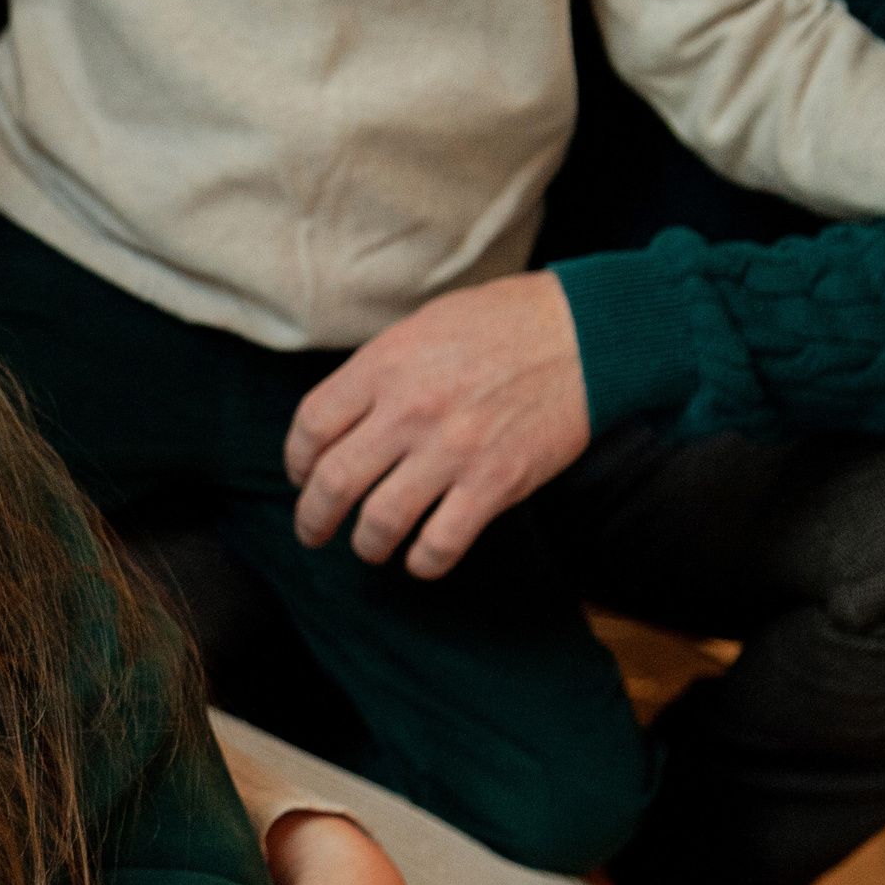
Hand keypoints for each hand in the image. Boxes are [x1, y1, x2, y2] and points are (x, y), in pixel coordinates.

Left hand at [284, 271, 590, 578]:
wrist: (588, 332)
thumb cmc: (504, 323)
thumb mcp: (424, 326)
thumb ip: (378, 372)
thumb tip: (341, 420)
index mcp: (385, 365)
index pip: (311, 425)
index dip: (297, 460)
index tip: (303, 475)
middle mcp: (410, 410)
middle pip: (333, 483)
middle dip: (313, 518)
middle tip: (313, 531)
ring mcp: (452, 450)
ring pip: (379, 523)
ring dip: (365, 545)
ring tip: (369, 546)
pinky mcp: (495, 483)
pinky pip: (440, 544)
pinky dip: (422, 562)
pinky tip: (421, 557)